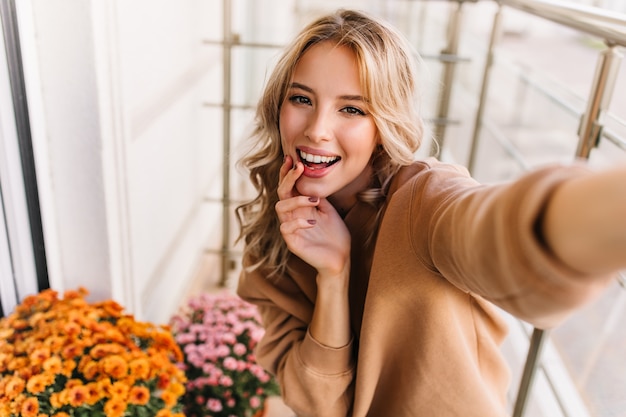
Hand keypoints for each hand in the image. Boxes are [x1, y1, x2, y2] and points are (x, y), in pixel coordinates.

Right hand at [275, 156, 350, 276]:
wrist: (341, 257)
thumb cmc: (335, 234)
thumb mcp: (328, 209)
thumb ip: (317, 195)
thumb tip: (310, 178)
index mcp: (300, 206)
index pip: (289, 186)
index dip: (288, 172)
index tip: (293, 158)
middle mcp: (292, 215)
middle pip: (281, 193)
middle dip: (288, 178)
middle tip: (300, 167)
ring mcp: (291, 229)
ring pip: (280, 208)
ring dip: (296, 200)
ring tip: (314, 200)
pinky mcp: (292, 243)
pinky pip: (286, 228)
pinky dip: (298, 222)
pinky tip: (313, 222)